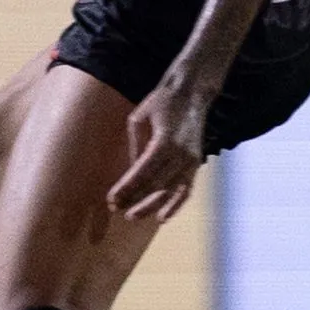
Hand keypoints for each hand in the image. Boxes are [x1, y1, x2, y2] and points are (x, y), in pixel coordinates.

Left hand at [107, 67, 211, 222]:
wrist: (192, 93)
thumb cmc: (161, 102)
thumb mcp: (139, 118)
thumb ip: (135, 146)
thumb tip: (130, 172)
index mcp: (165, 141)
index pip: (142, 172)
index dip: (127, 188)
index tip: (112, 200)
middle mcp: (181, 154)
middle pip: (156, 185)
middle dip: (135, 200)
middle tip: (117, 210)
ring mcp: (192, 160)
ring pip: (171, 191)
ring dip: (151, 206)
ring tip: (133, 216)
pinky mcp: (197, 163)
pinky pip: (187, 189)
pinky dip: (175, 205)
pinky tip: (162, 217)